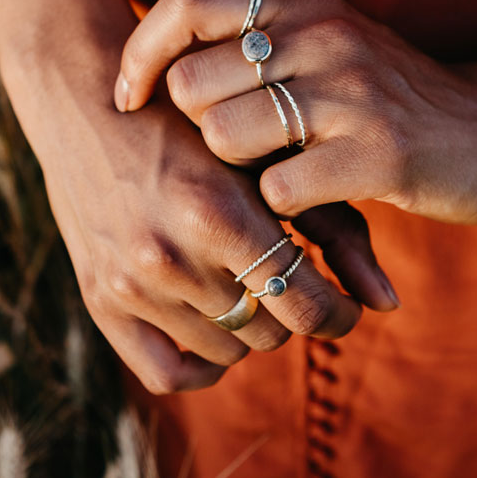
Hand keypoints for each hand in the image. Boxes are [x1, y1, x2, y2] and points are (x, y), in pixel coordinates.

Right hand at [0, 10, 400, 395]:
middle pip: (271, 333)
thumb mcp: (269, 161)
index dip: (338, 315)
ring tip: (244, 283)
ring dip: (248, 326)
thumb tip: (389, 303)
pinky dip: (202, 361)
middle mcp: (169, 256)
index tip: (343, 306)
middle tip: (286, 277)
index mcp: (218, 213)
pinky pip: (170, 373)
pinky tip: (213, 323)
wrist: (87, 104)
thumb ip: (338, 229)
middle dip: (289, 310)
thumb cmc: (198, 123)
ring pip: (228, 352)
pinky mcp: (99, 301)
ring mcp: (130, 285)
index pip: (306, 307)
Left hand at [115, 0, 476, 224]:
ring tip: (273, 180)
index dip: (141, 51)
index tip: (131, 99)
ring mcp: (353, 95)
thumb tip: (161, 64)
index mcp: (305, 6)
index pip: (187, 0)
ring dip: (236, 175)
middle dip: (194, 134)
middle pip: (193, 84)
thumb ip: (263, 43)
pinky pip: (279, 190)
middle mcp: (325, 38)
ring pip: (226, 138)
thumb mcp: (332, 50)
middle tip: (228, 158)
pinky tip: (311, 205)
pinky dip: (282, 210)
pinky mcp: (380, 156)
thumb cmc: (398, 101)